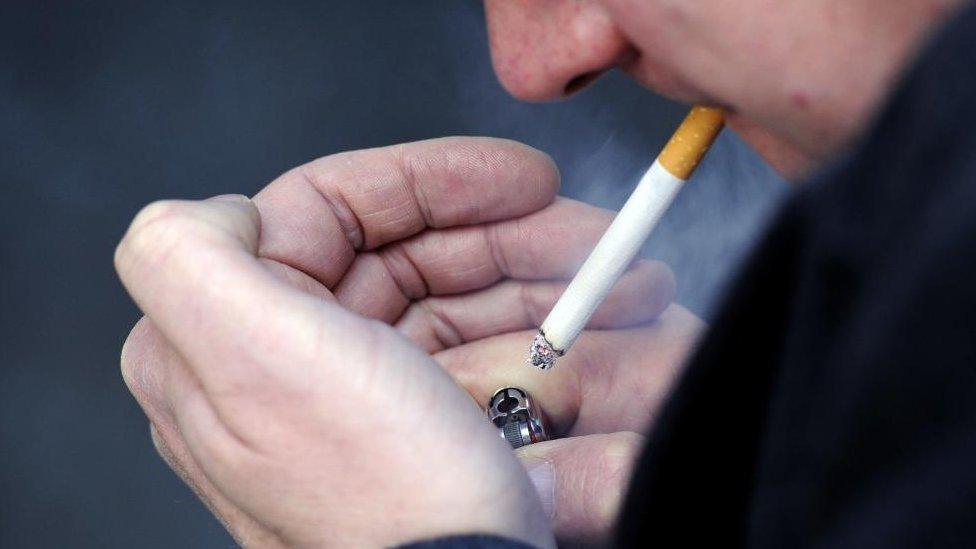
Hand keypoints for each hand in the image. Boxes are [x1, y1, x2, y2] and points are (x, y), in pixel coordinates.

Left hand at [116, 137, 701, 546]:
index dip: (432, 181)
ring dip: (547, 280)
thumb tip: (222, 206)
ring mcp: (363, 398)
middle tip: (590, 233)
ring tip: (624, 283)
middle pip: (407, 253)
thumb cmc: (374, 497)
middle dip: (511, 234)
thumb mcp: (259, 360)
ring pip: (460, 297)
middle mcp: (290, 364)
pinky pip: (489, 352)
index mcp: (231, 339)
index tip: (519, 178)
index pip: (328, 211)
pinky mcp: (421, 431)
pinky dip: (549, 333)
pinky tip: (604, 327)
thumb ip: (185, 256)